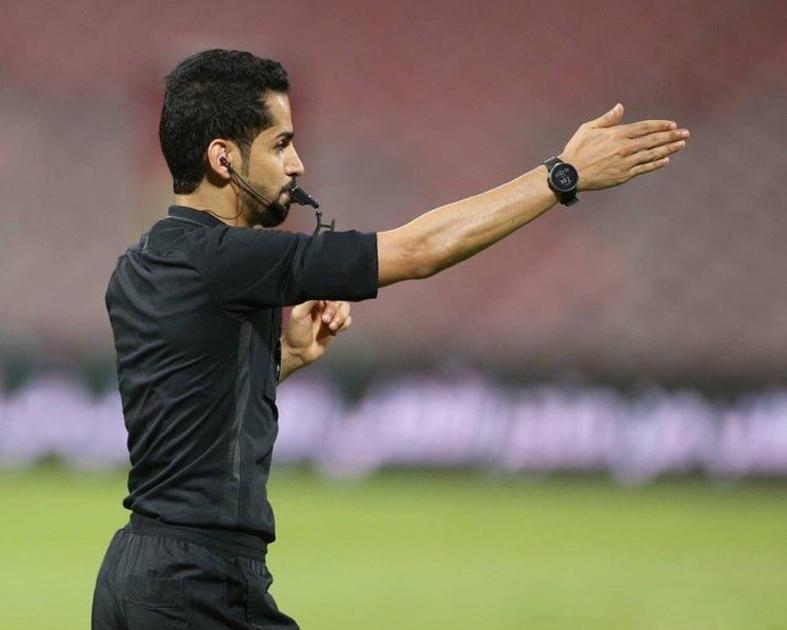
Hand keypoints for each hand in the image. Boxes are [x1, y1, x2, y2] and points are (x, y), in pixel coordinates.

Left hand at [282, 300, 352, 366]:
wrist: (300, 352)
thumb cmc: (296, 333)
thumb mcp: (299, 313)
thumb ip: (310, 300)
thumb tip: (321, 290)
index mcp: (314, 301)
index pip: (329, 293)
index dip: (332, 299)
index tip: (328, 306)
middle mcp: (324, 308)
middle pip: (339, 301)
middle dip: (335, 311)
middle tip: (326, 320)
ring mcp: (331, 317)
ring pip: (345, 310)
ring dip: (341, 317)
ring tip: (331, 327)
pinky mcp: (336, 327)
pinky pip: (347, 321)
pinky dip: (344, 324)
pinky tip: (335, 330)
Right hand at [560, 103, 689, 190]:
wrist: (570, 174)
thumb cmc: (577, 149)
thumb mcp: (588, 129)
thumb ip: (607, 119)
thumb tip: (620, 107)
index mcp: (617, 134)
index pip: (645, 127)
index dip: (660, 125)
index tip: (672, 124)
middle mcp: (625, 148)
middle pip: (653, 140)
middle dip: (671, 136)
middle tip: (686, 133)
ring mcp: (625, 163)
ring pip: (652, 154)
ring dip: (668, 149)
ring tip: (681, 145)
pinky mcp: (623, 175)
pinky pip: (643, 169)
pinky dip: (655, 164)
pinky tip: (666, 160)